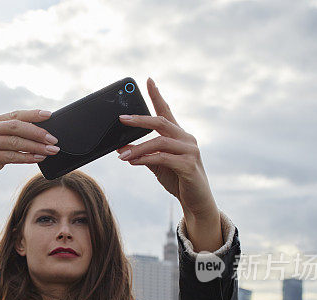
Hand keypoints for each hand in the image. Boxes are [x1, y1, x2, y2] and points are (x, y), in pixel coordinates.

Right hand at [0, 109, 59, 201]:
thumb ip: (10, 139)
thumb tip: (40, 138)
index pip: (14, 115)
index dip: (33, 114)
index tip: (50, 115)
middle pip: (16, 126)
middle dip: (38, 132)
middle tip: (54, 139)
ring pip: (14, 141)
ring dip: (36, 146)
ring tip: (51, 151)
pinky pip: (9, 156)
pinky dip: (25, 157)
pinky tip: (37, 158)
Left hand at [115, 78, 217, 220]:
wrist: (196, 202)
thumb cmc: (177, 180)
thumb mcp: (156, 165)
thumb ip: (141, 153)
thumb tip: (120, 147)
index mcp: (179, 135)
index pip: (166, 111)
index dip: (157, 95)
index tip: (148, 80)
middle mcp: (187, 139)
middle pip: (162, 122)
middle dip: (140, 120)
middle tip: (122, 119)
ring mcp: (190, 151)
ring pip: (160, 142)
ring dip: (138, 148)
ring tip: (121, 156)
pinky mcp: (189, 166)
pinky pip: (164, 159)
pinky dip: (146, 159)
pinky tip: (133, 162)